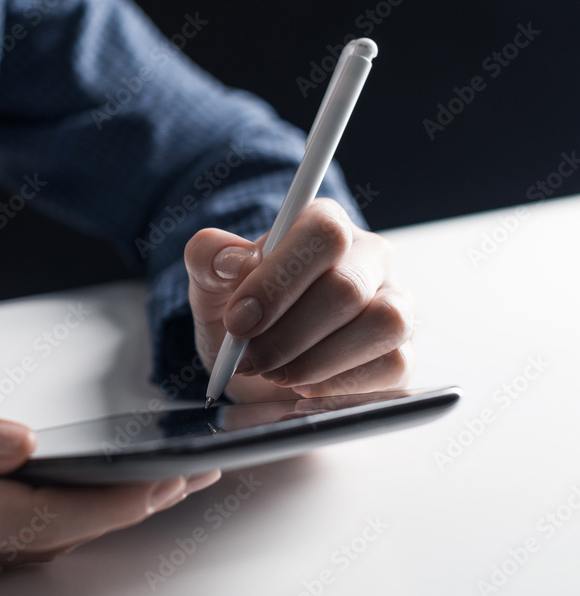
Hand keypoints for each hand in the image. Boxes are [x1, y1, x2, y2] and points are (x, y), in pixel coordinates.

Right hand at [0, 355, 219, 569]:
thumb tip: (19, 446)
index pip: (34, 517)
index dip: (107, 506)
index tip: (164, 485)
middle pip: (39, 538)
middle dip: (118, 514)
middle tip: (182, 483)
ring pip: (20, 541)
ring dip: (88, 516)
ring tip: (146, 484)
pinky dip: (44, 516)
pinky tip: (71, 493)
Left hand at [184, 198, 413, 401]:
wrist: (256, 361)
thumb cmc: (242, 313)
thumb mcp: (209, 282)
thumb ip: (209, 257)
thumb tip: (233, 259)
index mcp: (324, 225)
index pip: (323, 233)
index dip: (280, 280)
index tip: (239, 320)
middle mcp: (368, 257)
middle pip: (347, 287)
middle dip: (287, 334)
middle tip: (249, 359)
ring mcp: (394, 302)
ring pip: (383, 323)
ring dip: (316, 360)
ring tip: (275, 373)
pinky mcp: (402, 351)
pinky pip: (391, 364)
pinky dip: (339, 383)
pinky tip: (305, 387)